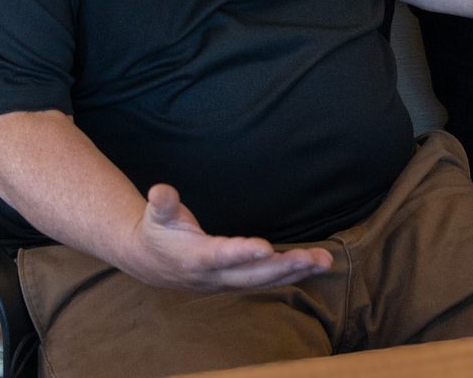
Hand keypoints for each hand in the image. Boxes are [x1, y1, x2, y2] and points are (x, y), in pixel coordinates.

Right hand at [124, 184, 332, 291]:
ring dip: (294, 272)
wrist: (148, 263)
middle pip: (250, 274)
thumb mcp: (156, 216)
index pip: (220, 256)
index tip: (265, 247)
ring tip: (323, 262)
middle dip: (282, 266)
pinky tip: (313, 267)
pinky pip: (265, 280)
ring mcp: (225, 281)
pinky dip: (290, 275)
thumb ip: (163, 204)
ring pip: (263, 280)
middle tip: (311, 258)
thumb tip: (159, 190)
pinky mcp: (235, 281)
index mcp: (194, 257)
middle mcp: (213, 275)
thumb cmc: (156, 232)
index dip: (241, 253)